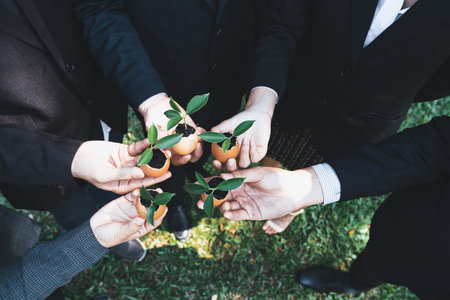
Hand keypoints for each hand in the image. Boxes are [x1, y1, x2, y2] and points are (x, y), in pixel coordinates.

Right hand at [71, 139, 170, 193]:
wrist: (77, 156)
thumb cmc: (88, 170)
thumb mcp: (105, 175)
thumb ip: (123, 175)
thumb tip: (140, 175)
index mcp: (125, 186)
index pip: (144, 183)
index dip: (157, 180)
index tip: (168, 175)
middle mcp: (129, 175)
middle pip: (147, 170)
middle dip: (159, 165)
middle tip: (170, 159)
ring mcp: (128, 162)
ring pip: (144, 158)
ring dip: (154, 153)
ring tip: (165, 148)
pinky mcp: (125, 151)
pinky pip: (137, 148)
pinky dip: (144, 144)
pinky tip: (152, 140)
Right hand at [90, 189, 166, 247]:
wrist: (94, 230)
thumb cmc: (108, 236)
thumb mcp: (121, 234)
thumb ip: (131, 227)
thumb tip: (141, 220)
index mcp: (141, 227)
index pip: (154, 221)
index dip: (160, 214)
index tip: (165, 207)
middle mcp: (138, 216)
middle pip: (151, 208)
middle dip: (156, 201)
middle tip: (160, 193)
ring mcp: (131, 208)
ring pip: (143, 200)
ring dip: (148, 194)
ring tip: (152, 189)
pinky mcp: (124, 201)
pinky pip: (132, 195)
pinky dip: (136, 192)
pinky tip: (138, 190)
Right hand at [139, 93, 200, 163]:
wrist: (158, 107)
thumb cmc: (152, 119)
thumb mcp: (152, 127)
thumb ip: (158, 136)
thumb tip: (165, 146)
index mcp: (169, 150)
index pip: (176, 160)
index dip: (182, 160)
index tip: (187, 156)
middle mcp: (179, 147)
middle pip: (190, 156)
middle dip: (196, 154)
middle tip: (197, 146)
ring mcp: (186, 139)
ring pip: (196, 147)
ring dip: (200, 144)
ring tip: (199, 138)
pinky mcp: (192, 130)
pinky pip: (199, 135)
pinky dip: (202, 133)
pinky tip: (200, 129)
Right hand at [197, 167, 322, 219]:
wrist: (292, 191)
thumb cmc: (276, 178)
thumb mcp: (258, 173)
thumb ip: (241, 176)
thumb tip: (223, 175)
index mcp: (239, 180)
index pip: (221, 181)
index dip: (209, 183)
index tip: (198, 184)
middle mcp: (239, 192)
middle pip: (220, 196)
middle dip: (209, 199)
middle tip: (199, 201)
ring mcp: (244, 203)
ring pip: (226, 206)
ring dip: (219, 207)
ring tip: (218, 206)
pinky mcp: (250, 213)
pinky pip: (237, 215)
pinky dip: (230, 214)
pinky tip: (226, 212)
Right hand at [211, 87, 276, 170]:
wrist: (256, 116)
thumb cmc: (241, 120)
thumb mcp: (228, 124)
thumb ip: (218, 129)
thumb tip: (208, 135)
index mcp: (229, 152)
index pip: (222, 163)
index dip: (218, 165)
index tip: (215, 161)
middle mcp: (238, 157)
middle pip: (233, 168)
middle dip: (231, 166)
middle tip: (230, 160)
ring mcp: (248, 157)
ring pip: (244, 163)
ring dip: (243, 153)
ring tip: (245, 140)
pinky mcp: (258, 155)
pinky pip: (254, 158)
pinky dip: (252, 151)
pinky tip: (251, 142)